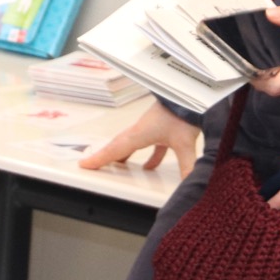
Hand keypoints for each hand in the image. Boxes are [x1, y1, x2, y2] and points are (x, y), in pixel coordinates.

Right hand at [77, 99, 198, 177]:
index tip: (85, 164)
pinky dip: (148, 156)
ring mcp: (152, 127)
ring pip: (132, 144)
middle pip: (119, 145)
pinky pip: (149, 145)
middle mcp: (142, 129)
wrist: (194, 93)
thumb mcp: (185, 143)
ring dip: (124, 155)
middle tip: (93, 164)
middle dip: (106, 156)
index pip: (116, 148)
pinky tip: (150, 167)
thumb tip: (188, 186)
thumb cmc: (185, 110)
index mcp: (141, 132)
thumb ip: (186, 166)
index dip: (100, 158)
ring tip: (118, 168)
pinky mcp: (163, 127)